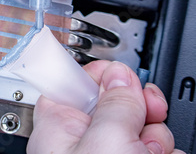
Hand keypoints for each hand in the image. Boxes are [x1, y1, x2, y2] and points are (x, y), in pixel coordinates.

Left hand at [27, 61, 184, 153]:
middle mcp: (78, 142)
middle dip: (139, 108)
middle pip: (114, 102)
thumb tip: (121, 76)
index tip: (120, 75)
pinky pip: (151, 149)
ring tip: (150, 151)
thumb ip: (115, 103)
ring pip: (138, 128)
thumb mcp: (106, 140)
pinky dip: (162, 151)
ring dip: (155, 136)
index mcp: (57, 127)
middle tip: (146, 118)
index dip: (100, 73)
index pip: (71, 80)